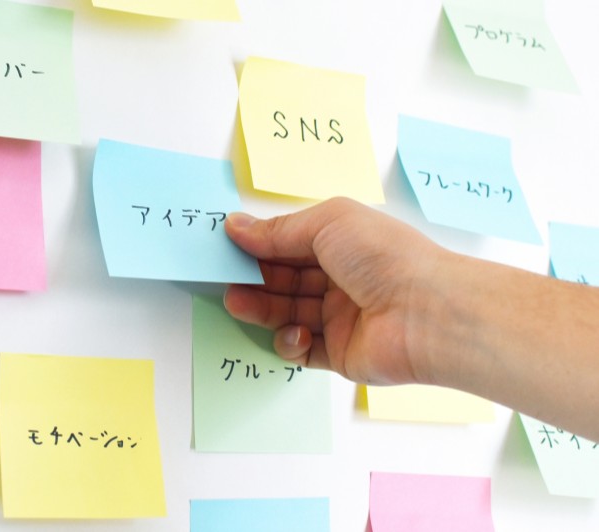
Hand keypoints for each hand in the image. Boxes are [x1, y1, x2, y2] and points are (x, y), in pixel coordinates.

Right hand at [223, 197, 443, 384]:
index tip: (227, 246)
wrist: (427, 314)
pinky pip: (302, 349)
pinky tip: (297, 332)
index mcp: (342, 244)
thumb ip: (278, 230)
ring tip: (237, 303)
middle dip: (254, 278)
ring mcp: (340, 318)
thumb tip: (235, 225)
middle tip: (225, 279)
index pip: (290, 244)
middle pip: (284, 280)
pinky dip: (290, 341)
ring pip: (287, 313)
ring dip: (260, 308)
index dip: (259, 245)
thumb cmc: (383, 257)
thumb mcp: (327, 224)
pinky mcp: (340, 354)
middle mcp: (341, 279)